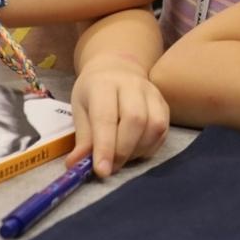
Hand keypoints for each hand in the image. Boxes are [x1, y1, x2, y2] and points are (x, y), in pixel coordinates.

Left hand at [68, 57, 169, 176]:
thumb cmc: (94, 92)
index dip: (105, 146)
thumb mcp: (80, 110)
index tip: (102, 171)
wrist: (117, 68)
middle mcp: (132, 85)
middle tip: (111, 167)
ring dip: (138, 150)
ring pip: (154, 126)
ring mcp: (152, 93)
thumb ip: (82, 138)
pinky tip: (136, 150)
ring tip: (123, 158)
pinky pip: (163, 131)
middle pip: (136, 120)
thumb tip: (76, 165)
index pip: (106, 117)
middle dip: (123, 150)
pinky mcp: (164, 104)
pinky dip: (150, 147)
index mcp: (103, 85)